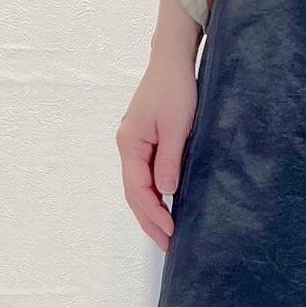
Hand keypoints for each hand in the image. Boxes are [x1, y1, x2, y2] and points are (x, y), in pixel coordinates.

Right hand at [116, 0, 202, 250]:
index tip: (172, 231)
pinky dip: (154, 197)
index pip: (139, 189)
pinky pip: (146, 177)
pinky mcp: (146, 142)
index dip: (154, 213)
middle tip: (168, 246)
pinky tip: (166, 208)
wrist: (173, 60)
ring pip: (139, 188)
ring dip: (151, 213)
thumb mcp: (178, 126)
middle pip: (134, 194)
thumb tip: (165, 193)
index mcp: (130, 144)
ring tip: (166, 236)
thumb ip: (170, 160)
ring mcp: (135, 145)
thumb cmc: (176, 88)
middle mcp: (128, 147)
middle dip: (150, 221)